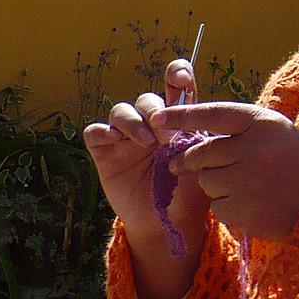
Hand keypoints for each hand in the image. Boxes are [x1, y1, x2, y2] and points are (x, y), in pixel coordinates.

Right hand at [82, 58, 210, 251]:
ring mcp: (126, 138)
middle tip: (167, 134)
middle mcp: (150, 124)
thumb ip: (201, 141)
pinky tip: (114, 140)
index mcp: (177, 121)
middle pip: (147, 100)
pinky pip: (95, 132)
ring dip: (133, 122)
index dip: (176, 74)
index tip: (180, 77)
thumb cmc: (191, 193)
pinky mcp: (105, 153)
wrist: (169, 224)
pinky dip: (102, 131)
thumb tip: (196, 124)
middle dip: (155, 110)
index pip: (176, 87)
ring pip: (121, 111)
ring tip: (147, 143)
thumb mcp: (203, 165)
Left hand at [147, 101, 298, 240]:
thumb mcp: (278, 135)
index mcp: (263, 123)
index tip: (157, 118)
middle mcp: (254, 149)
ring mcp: (249, 181)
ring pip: (207, 182)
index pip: (213, 113)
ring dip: (217, 186)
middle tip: (181, 165)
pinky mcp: (245, 210)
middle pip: (201, 153)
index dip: (182, 115)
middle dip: (189, 161)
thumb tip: (191, 138)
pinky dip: (230, 208)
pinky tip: (254, 206)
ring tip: (247, 188)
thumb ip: (240, 132)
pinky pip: (218, 207)